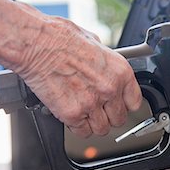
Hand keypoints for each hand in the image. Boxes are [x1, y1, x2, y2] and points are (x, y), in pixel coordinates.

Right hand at [15, 14, 141, 137]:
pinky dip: (76, 126)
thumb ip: (104, 62)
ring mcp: (91, 103)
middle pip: (119, 119)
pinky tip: (71, 114)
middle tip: (98, 110)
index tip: (119, 106)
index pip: (134, 102)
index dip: (125, 105)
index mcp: (120, 71)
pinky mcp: (72, 114)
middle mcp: (109, 89)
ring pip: (102, 129)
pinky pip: (82, 132)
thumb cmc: (59, 38)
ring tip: (84, 113)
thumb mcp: (94, 42)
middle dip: (109, 116)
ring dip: (93, 124)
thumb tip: (105, 68)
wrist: (35, 44)